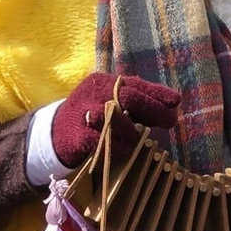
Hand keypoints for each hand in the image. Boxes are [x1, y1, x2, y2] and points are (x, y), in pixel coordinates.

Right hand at [53, 72, 179, 168]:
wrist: (54, 133)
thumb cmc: (92, 118)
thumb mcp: (113, 105)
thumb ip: (139, 106)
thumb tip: (171, 106)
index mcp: (104, 82)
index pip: (135, 84)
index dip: (157, 93)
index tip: (175, 102)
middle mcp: (93, 93)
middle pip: (128, 96)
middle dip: (153, 109)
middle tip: (170, 121)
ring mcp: (83, 113)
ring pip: (112, 116)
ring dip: (131, 128)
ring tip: (138, 136)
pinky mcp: (76, 136)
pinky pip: (100, 140)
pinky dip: (117, 145)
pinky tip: (125, 148)